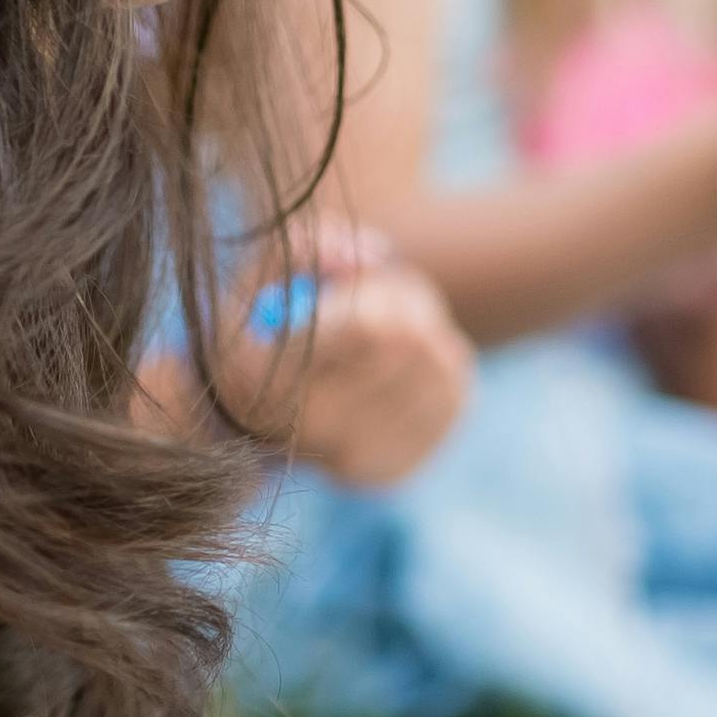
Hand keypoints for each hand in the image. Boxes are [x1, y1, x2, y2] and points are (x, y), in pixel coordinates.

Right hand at [265, 253, 470, 489]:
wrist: (262, 408)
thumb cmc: (270, 322)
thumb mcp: (268, 271)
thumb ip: (312, 245)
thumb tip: (373, 255)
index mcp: (260, 377)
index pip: (367, 326)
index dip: (370, 292)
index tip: (352, 286)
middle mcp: (305, 433)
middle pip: (409, 342)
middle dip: (402, 300)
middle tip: (383, 295)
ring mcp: (355, 460)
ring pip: (438, 365)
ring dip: (427, 328)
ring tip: (392, 328)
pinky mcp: (395, 470)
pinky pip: (456, 394)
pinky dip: (443, 364)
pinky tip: (407, 366)